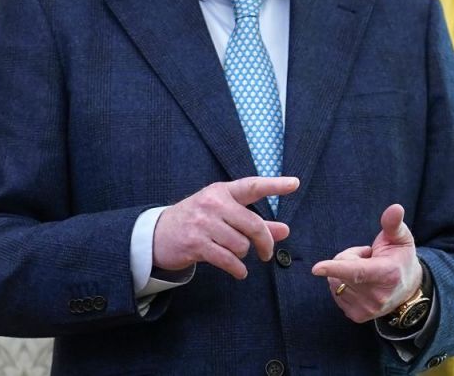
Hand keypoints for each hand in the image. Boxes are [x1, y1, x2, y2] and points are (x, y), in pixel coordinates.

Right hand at [153, 176, 298, 278]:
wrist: (159, 234)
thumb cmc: (198, 221)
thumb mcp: (224, 214)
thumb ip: (256, 222)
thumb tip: (285, 230)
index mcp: (222, 191)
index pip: (252, 186)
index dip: (274, 185)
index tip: (294, 184)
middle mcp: (213, 203)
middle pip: (253, 224)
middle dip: (264, 242)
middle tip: (266, 253)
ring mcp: (203, 223)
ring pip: (241, 244)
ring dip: (243, 255)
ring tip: (236, 255)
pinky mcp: (195, 244)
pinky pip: (228, 260)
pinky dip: (238, 269)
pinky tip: (239, 271)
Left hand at [311, 204, 422, 322]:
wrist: (409, 290)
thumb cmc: (401, 258)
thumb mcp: (401, 238)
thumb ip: (393, 223)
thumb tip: (395, 207)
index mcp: (387, 274)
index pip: (358, 271)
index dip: (336, 267)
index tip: (316, 268)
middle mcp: (377, 296)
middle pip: (342, 269)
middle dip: (349, 258)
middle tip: (368, 258)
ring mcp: (367, 309)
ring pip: (336, 281)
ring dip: (345, 273)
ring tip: (366, 272)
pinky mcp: (358, 316)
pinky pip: (335, 293)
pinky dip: (344, 285)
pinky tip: (361, 284)